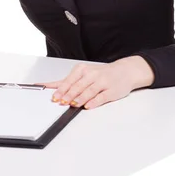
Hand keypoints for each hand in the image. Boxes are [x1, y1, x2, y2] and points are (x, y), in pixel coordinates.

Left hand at [38, 56, 154, 109]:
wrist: (124, 71)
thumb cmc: (101, 74)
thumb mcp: (83, 74)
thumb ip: (68, 82)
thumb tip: (50, 87)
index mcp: (83, 69)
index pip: (69, 80)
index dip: (61, 89)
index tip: (53, 97)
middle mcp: (92, 74)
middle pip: (78, 86)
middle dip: (68, 94)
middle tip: (61, 102)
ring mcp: (102, 82)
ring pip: (89, 91)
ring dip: (80, 98)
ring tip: (73, 104)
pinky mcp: (111, 91)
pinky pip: (101, 97)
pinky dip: (94, 102)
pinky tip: (88, 106)